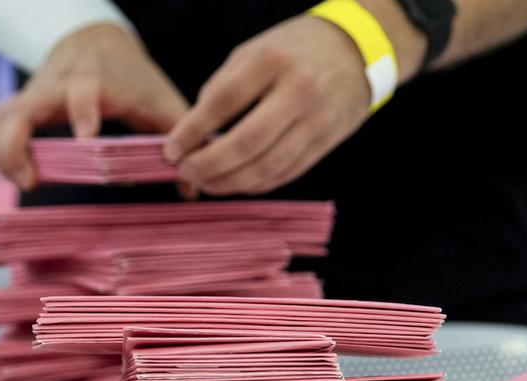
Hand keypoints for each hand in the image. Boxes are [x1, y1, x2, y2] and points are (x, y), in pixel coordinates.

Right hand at [0, 23, 187, 189]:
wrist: (95, 41)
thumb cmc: (133, 78)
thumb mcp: (162, 102)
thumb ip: (180, 139)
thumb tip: (193, 186)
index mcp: (96, 83)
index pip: (83, 92)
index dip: (83, 112)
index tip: (87, 138)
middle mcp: (56, 88)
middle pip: (20, 110)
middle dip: (16, 147)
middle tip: (31, 180)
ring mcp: (31, 97)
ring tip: (23, 180)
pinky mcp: (17, 107)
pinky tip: (8, 171)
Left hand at [165, 15, 375, 195]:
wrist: (355, 51)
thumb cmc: (292, 51)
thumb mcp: (253, 52)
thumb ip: (222, 88)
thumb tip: (193, 134)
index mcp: (272, 61)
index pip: (224, 101)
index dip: (193, 131)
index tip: (171, 150)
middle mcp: (298, 92)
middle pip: (247, 142)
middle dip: (209, 165)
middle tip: (185, 171)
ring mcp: (315, 121)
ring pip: (267, 167)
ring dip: (230, 183)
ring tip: (205, 182)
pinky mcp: (324, 143)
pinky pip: (284, 174)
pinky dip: (254, 184)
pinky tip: (234, 183)